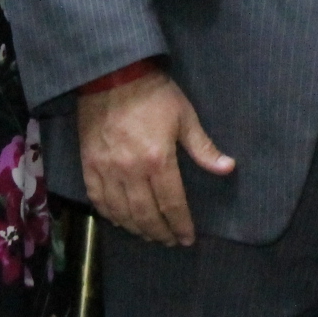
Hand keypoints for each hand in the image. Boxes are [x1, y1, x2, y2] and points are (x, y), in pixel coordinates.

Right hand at [76, 69, 233, 245]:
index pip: (172, 204)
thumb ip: (203, 148)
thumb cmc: (153, 94)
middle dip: (160, 232)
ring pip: (121, 212)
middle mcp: (131, 172)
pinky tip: (119, 220)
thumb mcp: (185, 117)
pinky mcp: (89, 165)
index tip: (187, 238)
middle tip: (169, 241)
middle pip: (146, 214)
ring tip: (148, 235)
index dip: (180, 224)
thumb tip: (228, 168)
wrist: (112, 75)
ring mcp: (107, 170)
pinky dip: (109, 215)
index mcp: (158, 161)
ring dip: (136, 228)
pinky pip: (98, 199)